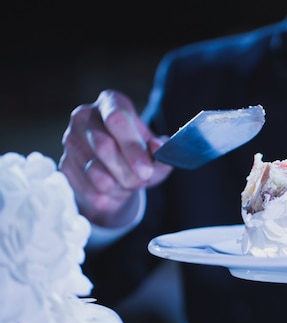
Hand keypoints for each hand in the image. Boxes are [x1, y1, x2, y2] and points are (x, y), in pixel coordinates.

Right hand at [59, 89, 172, 225]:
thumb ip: (162, 151)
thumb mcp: (156, 154)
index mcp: (111, 102)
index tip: (146, 170)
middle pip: (104, 145)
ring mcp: (70, 140)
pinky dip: (108, 196)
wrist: (118, 176)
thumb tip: (158, 147)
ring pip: (95, 172)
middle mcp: (84, 116)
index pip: (117, 117)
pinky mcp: (64, 165)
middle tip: (142, 179)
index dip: (132, 147)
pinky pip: (89, 189)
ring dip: (119, 185)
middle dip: (128, 171)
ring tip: (129, 182)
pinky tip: (113, 188)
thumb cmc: (139, 157)